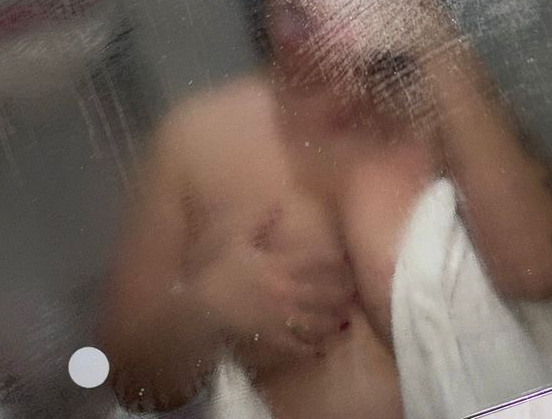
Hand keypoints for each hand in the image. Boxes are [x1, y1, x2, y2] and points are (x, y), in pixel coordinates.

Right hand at [191, 210, 354, 361]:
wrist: (196, 308)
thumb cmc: (216, 270)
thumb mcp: (234, 237)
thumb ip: (259, 219)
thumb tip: (278, 201)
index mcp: (278, 265)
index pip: (316, 262)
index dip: (335, 261)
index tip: (348, 259)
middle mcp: (285, 292)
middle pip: (323, 293)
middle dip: (342, 293)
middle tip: (355, 291)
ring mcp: (279, 318)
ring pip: (316, 321)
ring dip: (334, 320)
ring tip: (346, 319)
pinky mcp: (271, 339)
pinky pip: (298, 346)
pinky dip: (312, 348)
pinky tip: (322, 347)